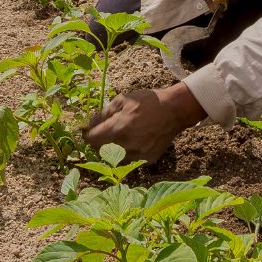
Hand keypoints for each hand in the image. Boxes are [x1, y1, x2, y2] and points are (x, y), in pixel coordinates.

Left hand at [83, 84, 206, 163]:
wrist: (174, 111)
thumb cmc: (147, 102)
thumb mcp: (122, 101)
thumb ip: (103, 114)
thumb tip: (88, 125)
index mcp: (117, 130)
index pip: (90, 140)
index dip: (88, 134)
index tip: (89, 129)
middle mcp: (125, 147)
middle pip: (100, 151)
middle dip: (99, 141)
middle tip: (106, 130)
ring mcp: (137, 156)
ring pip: (114, 158)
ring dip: (112, 149)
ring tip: (122, 135)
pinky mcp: (147, 160)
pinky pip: (130, 160)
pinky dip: (127, 152)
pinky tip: (135, 140)